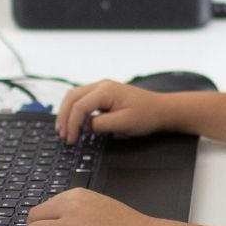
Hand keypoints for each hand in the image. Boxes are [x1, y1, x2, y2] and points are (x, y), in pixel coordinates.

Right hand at [54, 79, 178, 141]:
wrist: (162, 109)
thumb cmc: (147, 115)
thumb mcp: (124, 123)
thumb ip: (101, 125)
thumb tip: (85, 127)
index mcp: (106, 90)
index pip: (79, 106)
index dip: (72, 124)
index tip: (72, 140)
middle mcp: (101, 85)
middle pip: (71, 97)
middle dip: (64, 117)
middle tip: (62, 136)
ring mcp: (102, 88)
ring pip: (74, 96)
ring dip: (66, 113)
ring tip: (63, 130)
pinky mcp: (104, 94)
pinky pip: (82, 99)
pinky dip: (74, 110)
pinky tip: (74, 122)